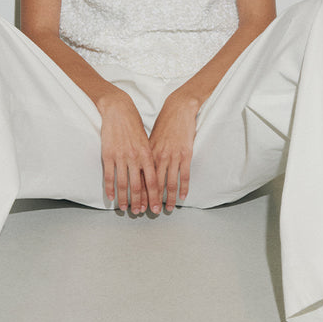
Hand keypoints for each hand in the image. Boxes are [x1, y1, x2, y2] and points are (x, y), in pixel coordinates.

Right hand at [96, 90, 154, 213]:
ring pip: (124, 184)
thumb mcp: (146, 141)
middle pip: (139, 186)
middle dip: (140, 202)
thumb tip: (153, 174)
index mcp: (147, 154)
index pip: (153, 181)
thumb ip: (149, 157)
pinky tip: (111, 197)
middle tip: (140, 213)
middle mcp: (135, 158)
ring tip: (126, 209)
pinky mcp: (108, 155)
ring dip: (125, 199)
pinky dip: (110, 189)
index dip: (154, 196)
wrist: (118, 110)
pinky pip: (109, 176)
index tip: (155, 207)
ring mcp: (121, 157)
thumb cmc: (134, 124)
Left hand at [147, 91, 197, 214]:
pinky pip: (184, 175)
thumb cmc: (163, 123)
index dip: (139, 193)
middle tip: (150, 213)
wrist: (178, 108)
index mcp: (147, 153)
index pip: (140, 178)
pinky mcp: (185, 154)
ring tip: (167, 209)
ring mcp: (172, 156)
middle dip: (151, 200)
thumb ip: (146, 155)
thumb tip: (140, 168)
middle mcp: (158, 157)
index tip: (137, 205)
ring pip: (169, 183)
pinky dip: (183, 188)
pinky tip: (183, 196)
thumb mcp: (150, 138)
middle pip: (153, 184)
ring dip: (168, 198)